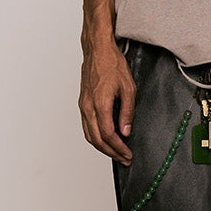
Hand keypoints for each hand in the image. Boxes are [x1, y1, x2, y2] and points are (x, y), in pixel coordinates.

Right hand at [79, 37, 135, 163]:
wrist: (97, 51)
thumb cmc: (112, 64)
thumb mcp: (128, 88)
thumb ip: (127, 112)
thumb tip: (126, 131)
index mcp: (100, 103)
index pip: (108, 134)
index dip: (118, 148)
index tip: (127, 154)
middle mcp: (88, 107)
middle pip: (96, 139)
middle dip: (111, 152)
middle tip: (124, 159)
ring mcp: (83, 105)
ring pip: (89, 135)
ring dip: (102, 147)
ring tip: (116, 153)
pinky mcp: (83, 103)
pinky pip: (86, 126)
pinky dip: (95, 137)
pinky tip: (105, 139)